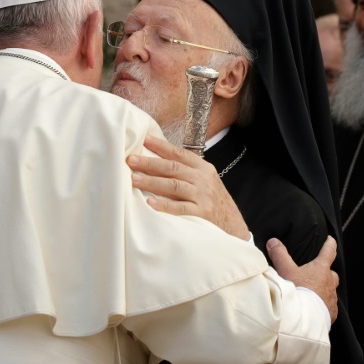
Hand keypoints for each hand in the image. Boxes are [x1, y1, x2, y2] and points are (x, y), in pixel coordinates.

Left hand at [127, 134, 250, 240]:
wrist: (233, 224)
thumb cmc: (212, 200)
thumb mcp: (204, 180)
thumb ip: (186, 170)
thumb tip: (156, 160)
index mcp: (202, 168)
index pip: (179, 153)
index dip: (161, 146)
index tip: (144, 139)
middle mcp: (202, 179)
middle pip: (173, 168)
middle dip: (150, 163)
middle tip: (131, 160)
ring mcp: (202, 196)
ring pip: (174, 186)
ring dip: (152, 182)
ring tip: (134, 179)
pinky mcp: (201, 214)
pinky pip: (180, 208)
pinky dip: (164, 205)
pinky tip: (150, 203)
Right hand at [267, 236, 338, 322]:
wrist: (303, 318)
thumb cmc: (297, 292)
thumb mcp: (286, 271)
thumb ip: (279, 255)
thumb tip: (273, 242)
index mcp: (321, 269)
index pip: (329, 252)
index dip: (330, 244)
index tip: (331, 240)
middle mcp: (329, 282)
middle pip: (331, 274)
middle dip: (326, 273)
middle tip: (318, 273)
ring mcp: (331, 298)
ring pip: (330, 290)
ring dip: (324, 290)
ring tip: (314, 293)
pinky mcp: (331, 312)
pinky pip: (329, 306)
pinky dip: (323, 305)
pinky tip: (315, 308)